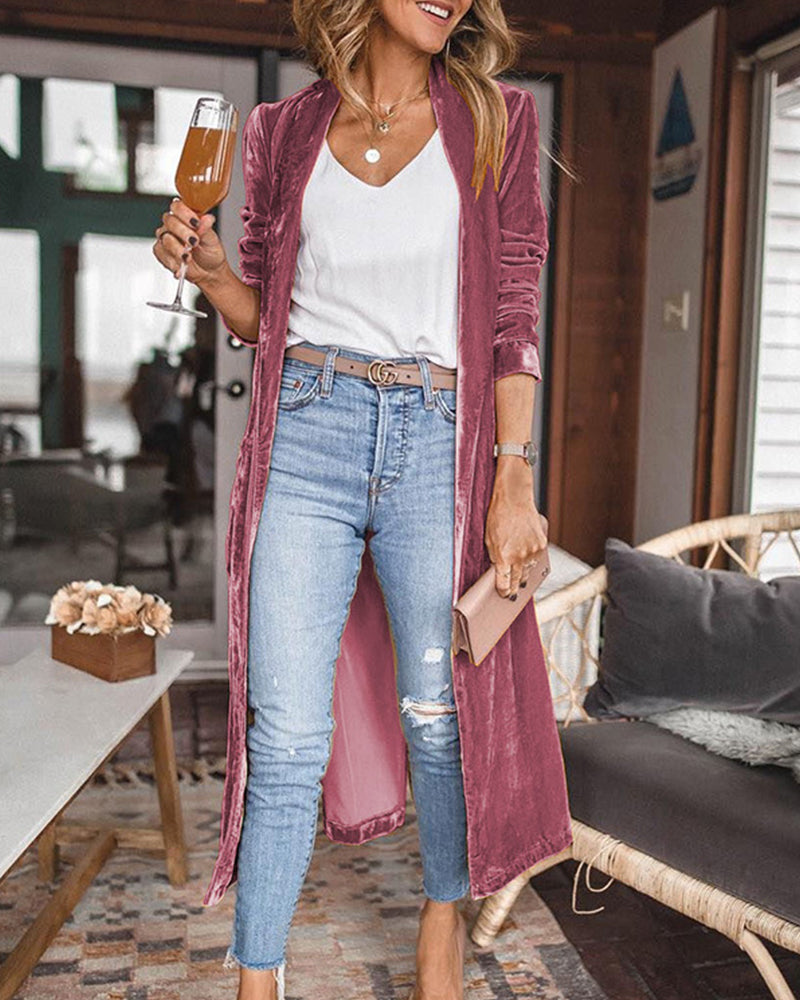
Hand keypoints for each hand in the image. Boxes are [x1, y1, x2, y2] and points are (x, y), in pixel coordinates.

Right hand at [152, 197, 227, 283]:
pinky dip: (172, 261)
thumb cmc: (210, 252)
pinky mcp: (161, 252)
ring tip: (188, 257)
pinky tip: (180, 265)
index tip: (195, 223)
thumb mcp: (212, 240)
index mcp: (186, 217)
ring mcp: (166, 238)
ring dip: (177, 249)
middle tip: (194, 242)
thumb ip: (206, 229)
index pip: (177, 206)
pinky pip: (160, 253)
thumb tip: (207, 218)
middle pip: (169, 221)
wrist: (209, 272)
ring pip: (165, 238)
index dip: (184, 213)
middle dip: (182, 232)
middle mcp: (174, 225)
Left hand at [484, 458, 546, 597]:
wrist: (514, 499)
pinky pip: (537, 559)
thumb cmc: (498, 517)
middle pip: (517, 580)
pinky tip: (527, 561)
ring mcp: (533, 551)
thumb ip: (495, 557)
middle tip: (513, 595)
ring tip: (520, 581)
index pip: (504, 583)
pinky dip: (532, 561)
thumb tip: (499, 570)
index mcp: (504, 557)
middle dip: (514, 588)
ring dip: (523, 575)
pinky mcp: (542, 544)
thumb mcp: (489, 539)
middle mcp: (519, 557)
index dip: (503, 591)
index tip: (503, 595)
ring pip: (529, 571)